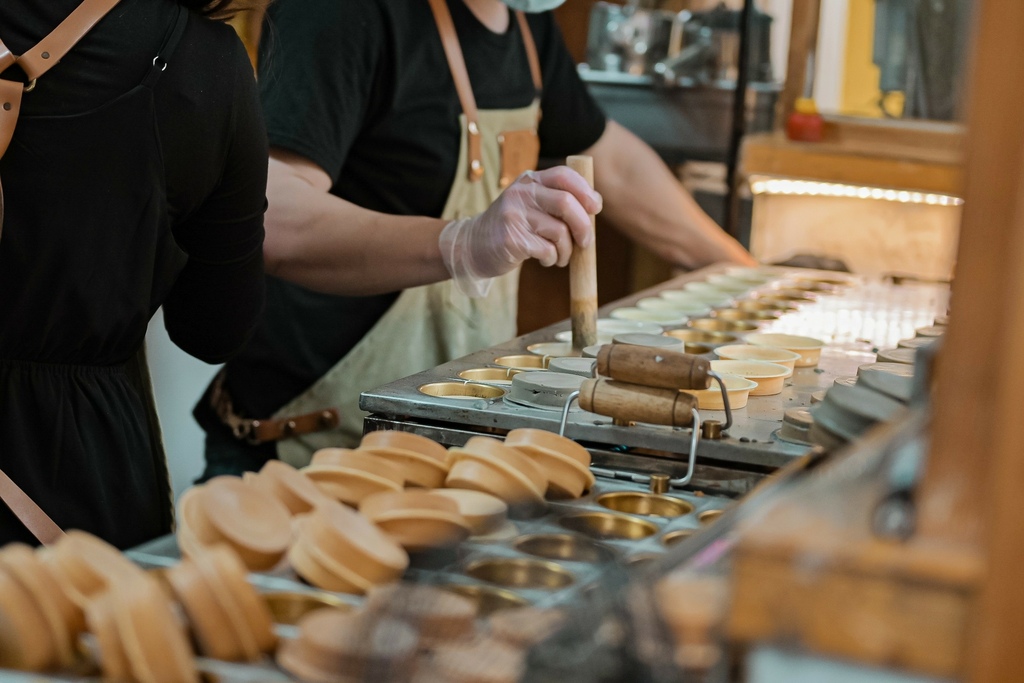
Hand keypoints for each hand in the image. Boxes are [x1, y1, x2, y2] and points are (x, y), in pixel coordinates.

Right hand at [439, 167, 602, 296]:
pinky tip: (545, 259)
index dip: (586, 192)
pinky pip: (547, 250)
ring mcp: (514, 215)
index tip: (595, 209)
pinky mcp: (511, 239)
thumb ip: (555, 200)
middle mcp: (520, 193)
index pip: (564, 176)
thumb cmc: (512, 227)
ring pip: (559, 232)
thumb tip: (593, 206)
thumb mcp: (530, 204)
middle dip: (584, 226)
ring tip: (560, 257)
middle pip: (566, 203)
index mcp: (529, 180)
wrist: (472, 246)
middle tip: (586, 242)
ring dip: (567, 250)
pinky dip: (553, 259)